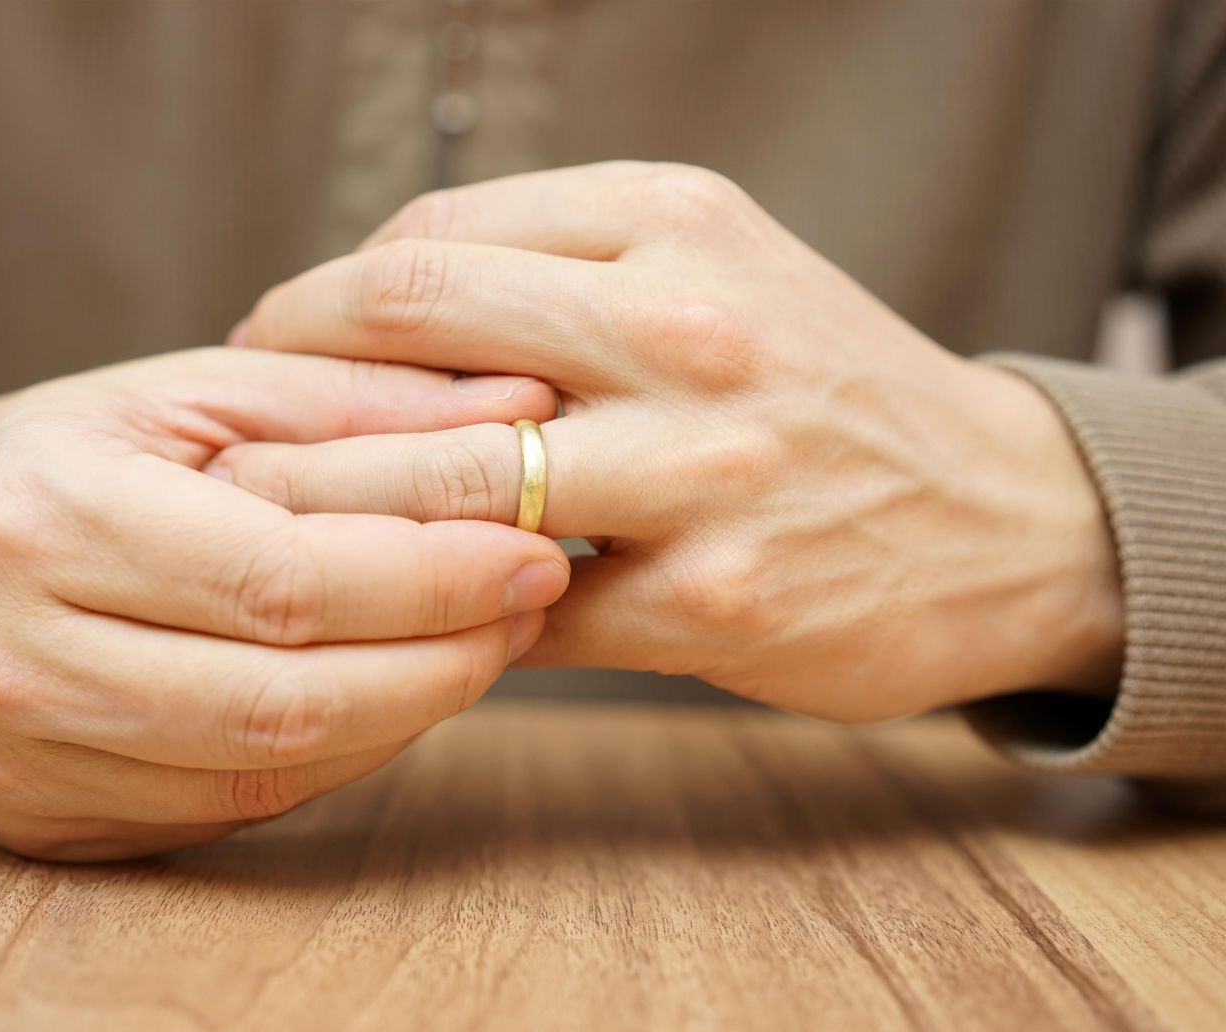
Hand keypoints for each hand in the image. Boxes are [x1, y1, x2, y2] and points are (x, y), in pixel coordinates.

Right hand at [0, 349, 567, 859]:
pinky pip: (229, 810)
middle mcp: (15, 656)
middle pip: (283, 700)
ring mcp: (21, 759)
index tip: (533, 552)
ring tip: (477, 645)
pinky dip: (333, 757)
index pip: (281, 579)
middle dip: (439, 661)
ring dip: (403, 715)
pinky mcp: (42, 821)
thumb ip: (351, 400)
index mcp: (43, 519)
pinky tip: (385, 694)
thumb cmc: (55, 462)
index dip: (430, 578)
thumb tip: (520, 410)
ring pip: (265, 774)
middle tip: (529, 607)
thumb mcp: (185, 394)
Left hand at [212, 162, 1123, 721]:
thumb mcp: (716, 268)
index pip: (428, 240)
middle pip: (409, 321)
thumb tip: (364, 317)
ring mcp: (707, 465)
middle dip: (285, 386)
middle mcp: (687, 322)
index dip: (314, 301)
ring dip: (330, 507)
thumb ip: (556, 271)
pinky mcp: (718, 597)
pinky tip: (407, 613)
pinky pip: (518, 609)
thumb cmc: (819, 386)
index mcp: (672, 219)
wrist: (999, 515)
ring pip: (446, 474)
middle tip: (230, 440)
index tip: (267, 352)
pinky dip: (444, 611)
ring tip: (268, 531)